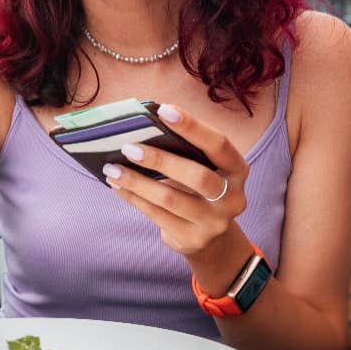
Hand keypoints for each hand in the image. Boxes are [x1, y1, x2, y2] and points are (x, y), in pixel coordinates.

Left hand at [102, 103, 249, 257]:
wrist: (212, 238)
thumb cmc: (199, 189)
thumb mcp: (203, 168)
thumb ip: (184, 151)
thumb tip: (143, 128)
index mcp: (237, 170)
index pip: (218, 144)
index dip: (193, 127)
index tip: (163, 110)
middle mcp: (233, 198)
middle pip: (197, 177)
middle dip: (160, 160)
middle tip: (129, 147)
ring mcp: (214, 222)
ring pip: (170, 199)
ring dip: (137, 181)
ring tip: (112, 168)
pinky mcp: (192, 239)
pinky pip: (156, 215)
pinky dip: (133, 197)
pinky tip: (117, 185)